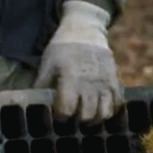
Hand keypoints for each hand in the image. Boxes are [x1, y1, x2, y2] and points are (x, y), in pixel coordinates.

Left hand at [35, 0, 122, 123]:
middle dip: (77, 122)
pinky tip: (100, 110)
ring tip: (86, 118)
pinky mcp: (115, 79)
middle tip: (72, 119)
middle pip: (86, 115)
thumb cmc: (62, 49)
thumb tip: (35, 106)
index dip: (61, 118)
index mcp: (70, 76)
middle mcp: (89, 81)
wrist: (85, 30)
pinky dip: (110, 111)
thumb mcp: (47, 64)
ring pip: (104, 113)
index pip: (67, 109)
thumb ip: (42, 86)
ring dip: (94, 120)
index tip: (57, 117)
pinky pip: (117, 103)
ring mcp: (105, 81)